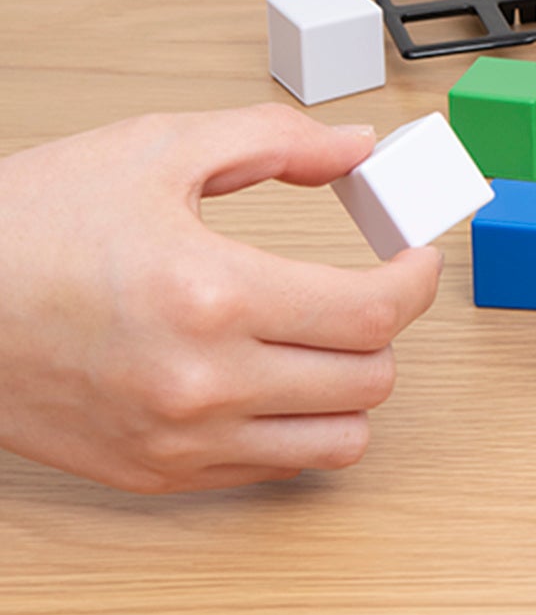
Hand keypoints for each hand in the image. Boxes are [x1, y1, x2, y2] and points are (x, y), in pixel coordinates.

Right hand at [0, 104, 441, 493]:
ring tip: (324, 338)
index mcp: (210, 294)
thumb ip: (273, 141)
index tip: (415, 256)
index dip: (416, 279)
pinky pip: (275, 468)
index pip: (374, 312)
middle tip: (367, 286)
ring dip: (350, 386)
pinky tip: (273, 374)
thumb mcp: (156, 149)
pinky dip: (296, 425)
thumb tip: (356, 149)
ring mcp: (179, 438)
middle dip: (384, 325)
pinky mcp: (156, 473)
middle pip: (369, 378)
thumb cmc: (28, 226)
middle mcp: (201, 381)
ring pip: (338, 440)